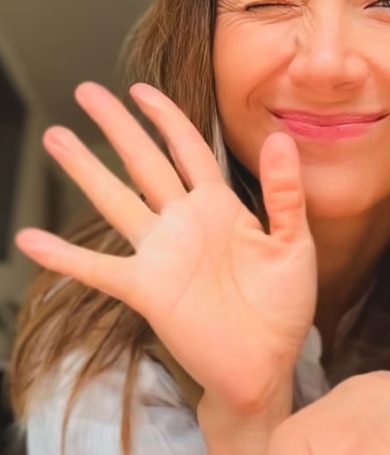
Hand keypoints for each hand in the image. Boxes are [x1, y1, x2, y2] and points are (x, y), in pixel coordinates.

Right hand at [15, 81, 317, 416]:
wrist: (265, 365)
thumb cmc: (283, 307)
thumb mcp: (294, 245)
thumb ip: (285, 194)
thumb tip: (279, 138)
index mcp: (220, 207)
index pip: (189, 149)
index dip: (166, 118)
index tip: (141, 90)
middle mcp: (184, 223)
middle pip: (144, 162)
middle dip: (116, 126)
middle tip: (86, 91)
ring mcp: (160, 254)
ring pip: (115, 201)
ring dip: (84, 169)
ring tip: (55, 137)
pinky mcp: (145, 289)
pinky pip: (97, 269)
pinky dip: (63, 256)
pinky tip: (30, 240)